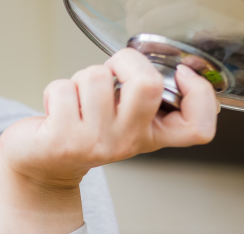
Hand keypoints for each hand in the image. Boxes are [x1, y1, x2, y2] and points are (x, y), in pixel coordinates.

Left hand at [0, 48, 217, 189]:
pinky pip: (62, 88)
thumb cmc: (85, 131)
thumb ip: (144, 99)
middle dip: (127, 60)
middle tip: (112, 71)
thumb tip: (151, 61)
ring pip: (96, 76)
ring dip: (81, 77)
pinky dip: (54, 90)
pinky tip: (56, 109)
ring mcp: (95, 143)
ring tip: (77, 98)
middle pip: (148, 85)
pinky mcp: (62, 139)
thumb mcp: (124, 121)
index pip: (199, 128)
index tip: (181, 74)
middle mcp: (128, 142)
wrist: (43, 164)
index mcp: (151, 136)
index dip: (200, 93)